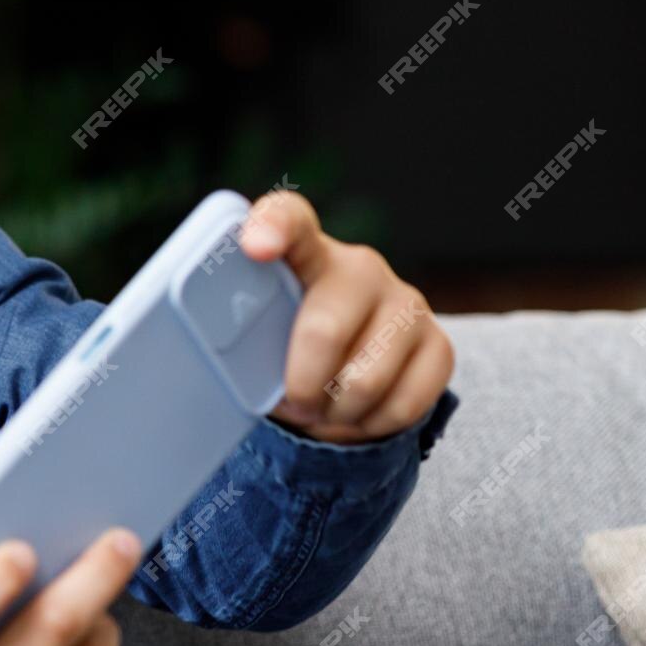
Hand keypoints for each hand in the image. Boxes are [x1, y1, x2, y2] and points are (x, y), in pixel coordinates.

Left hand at [238, 187, 452, 443]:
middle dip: (301, 386)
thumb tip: (205, 370)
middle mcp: (360, 268)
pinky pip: (404, 404)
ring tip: (325, 410)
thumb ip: (237, 337)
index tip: (254, 247)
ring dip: (336, 416)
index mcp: (303, 254)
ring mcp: (407, 303)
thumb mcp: (259, 337)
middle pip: (323, 330)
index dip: (273, 228)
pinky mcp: (440, 344)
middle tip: (294, 406)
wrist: (349, 368)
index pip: (290, 219)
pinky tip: (359, 414)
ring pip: (365, 381)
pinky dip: (372, 427)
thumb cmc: (286, 347)